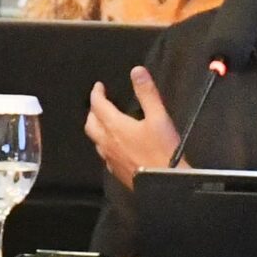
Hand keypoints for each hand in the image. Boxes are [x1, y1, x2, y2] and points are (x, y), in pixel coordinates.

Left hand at [84, 66, 180, 190]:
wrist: (165, 184)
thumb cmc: (163, 150)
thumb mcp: (159, 117)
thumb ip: (147, 93)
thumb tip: (136, 71)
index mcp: (115, 126)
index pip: (98, 105)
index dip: (96, 93)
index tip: (99, 86)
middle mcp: (107, 143)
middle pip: (91, 124)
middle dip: (93, 111)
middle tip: (100, 103)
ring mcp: (110, 159)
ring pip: (95, 140)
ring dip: (97, 128)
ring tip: (105, 122)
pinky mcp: (116, 171)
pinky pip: (104, 154)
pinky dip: (105, 144)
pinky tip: (115, 146)